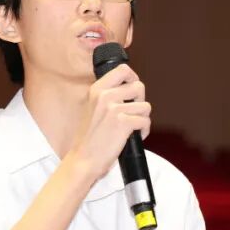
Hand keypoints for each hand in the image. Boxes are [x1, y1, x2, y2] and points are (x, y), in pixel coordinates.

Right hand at [66, 63, 150, 179]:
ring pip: (145, 106)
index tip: (133, 91)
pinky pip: (145, 121)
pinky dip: (143, 131)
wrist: (84, 159)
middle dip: (141, 101)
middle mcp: (105, 96)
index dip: (133, 78)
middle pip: (139, 86)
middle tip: (133, 113)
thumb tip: (130, 88)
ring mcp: (114, 109)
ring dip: (142, 119)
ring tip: (132, 128)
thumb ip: (108, 96)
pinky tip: (133, 137)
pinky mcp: (123, 123)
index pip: (123, 70)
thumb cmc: (90, 137)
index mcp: (97, 90)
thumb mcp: (93, 108)